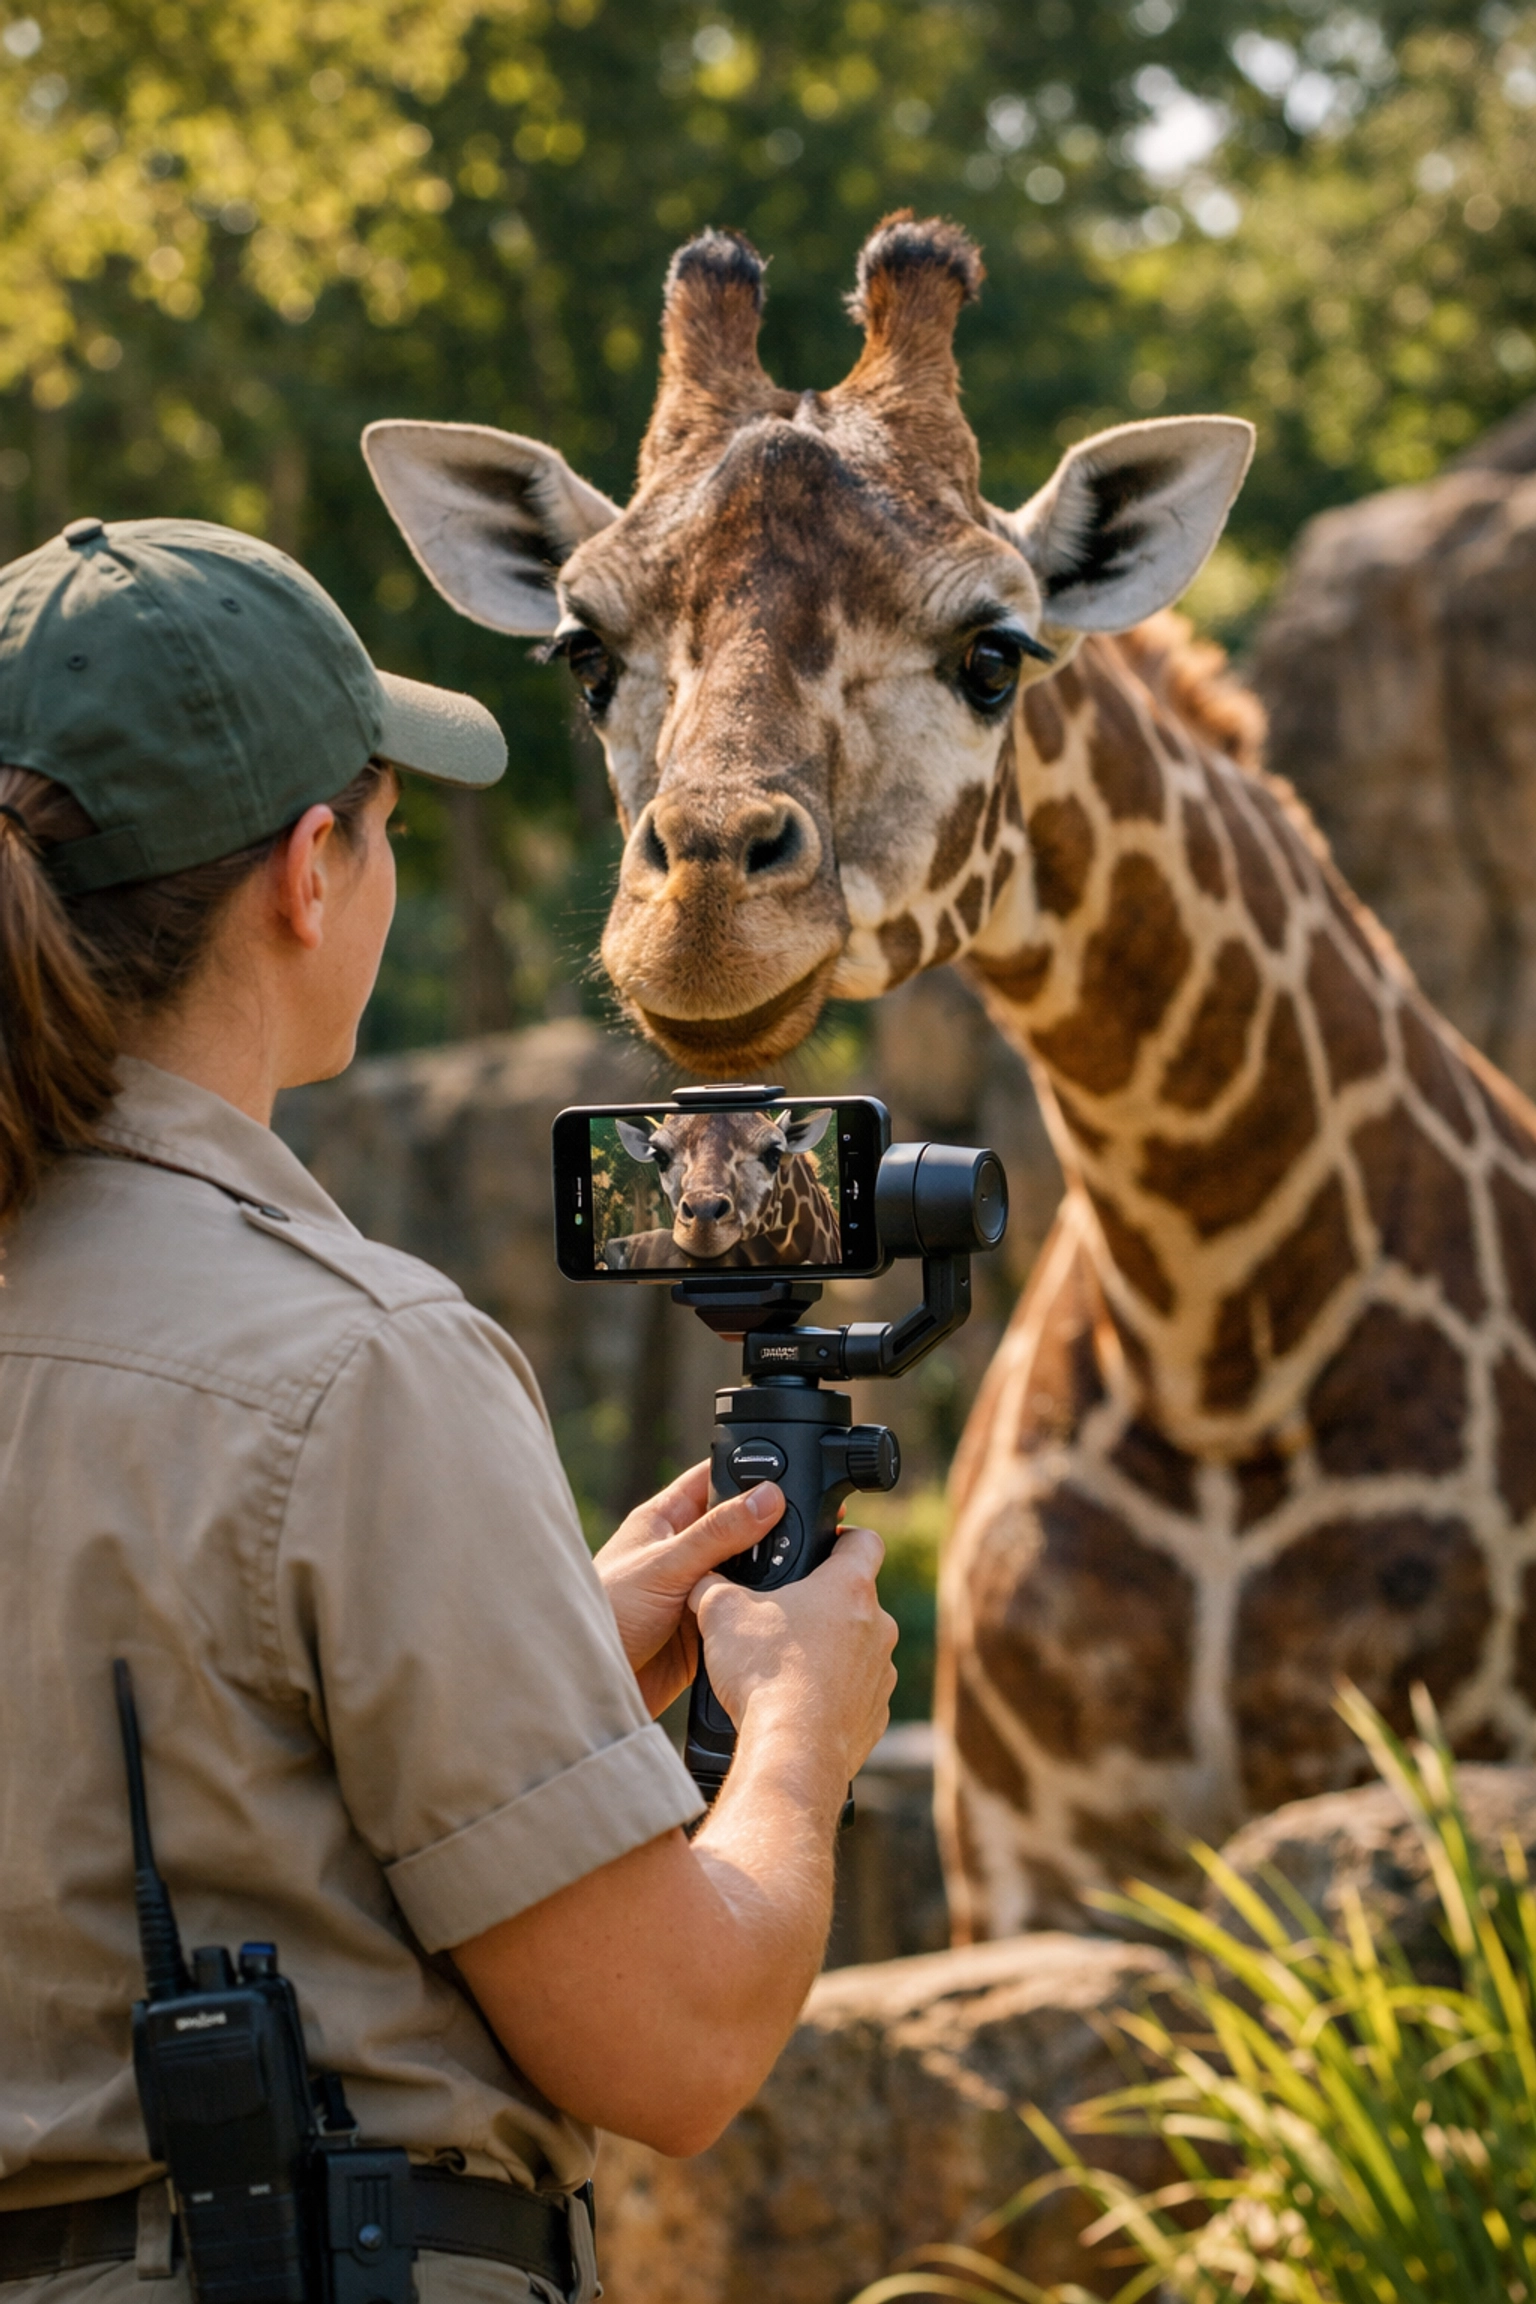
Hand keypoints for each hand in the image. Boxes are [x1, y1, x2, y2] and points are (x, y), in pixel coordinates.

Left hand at [593, 1463, 787, 1715]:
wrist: (592, 1684)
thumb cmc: (607, 1613)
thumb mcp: (665, 1565)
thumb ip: (717, 1533)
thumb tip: (767, 1497)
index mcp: (665, 1521)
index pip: (712, 1479)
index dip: (747, 1473)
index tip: (789, 1472)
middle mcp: (682, 1552)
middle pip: (737, 1526)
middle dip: (768, 1527)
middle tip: (808, 1525)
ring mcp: (695, 1590)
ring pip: (744, 1571)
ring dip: (766, 1573)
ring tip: (803, 1568)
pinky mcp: (705, 1627)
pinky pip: (741, 1610)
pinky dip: (759, 1610)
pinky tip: (783, 1608)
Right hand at [691, 1525, 897, 1786]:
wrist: (792, 1752)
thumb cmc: (764, 1674)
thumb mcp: (721, 1613)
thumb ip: (712, 1585)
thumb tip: (701, 1581)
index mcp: (848, 1588)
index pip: (864, 1541)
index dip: (843, 1537)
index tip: (823, 1546)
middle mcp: (878, 1627)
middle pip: (856, 1601)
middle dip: (822, 1606)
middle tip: (782, 1617)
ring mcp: (881, 1674)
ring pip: (857, 1650)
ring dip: (829, 1653)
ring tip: (785, 1669)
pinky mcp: (875, 1716)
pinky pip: (855, 1695)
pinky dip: (832, 1696)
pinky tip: (797, 1706)